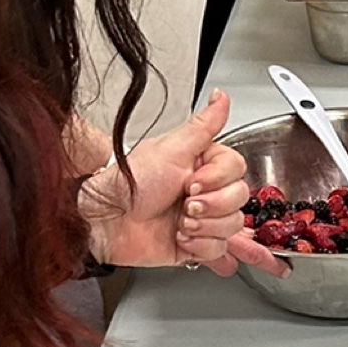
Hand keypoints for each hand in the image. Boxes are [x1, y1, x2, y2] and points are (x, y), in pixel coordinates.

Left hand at [81, 91, 252, 273]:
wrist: (108, 220)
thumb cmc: (131, 183)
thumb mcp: (171, 149)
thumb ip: (203, 126)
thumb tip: (220, 97)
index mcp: (201, 164)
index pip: (237, 170)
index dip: (218, 180)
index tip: (192, 181)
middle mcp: (205, 190)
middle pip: (239, 200)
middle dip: (211, 206)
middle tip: (185, 203)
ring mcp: (203, 218)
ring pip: (232, 226)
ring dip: (204, 226)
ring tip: (179, 221)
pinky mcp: (198, 244)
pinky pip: (220, 249)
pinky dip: (200, 246)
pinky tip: (180, 236)